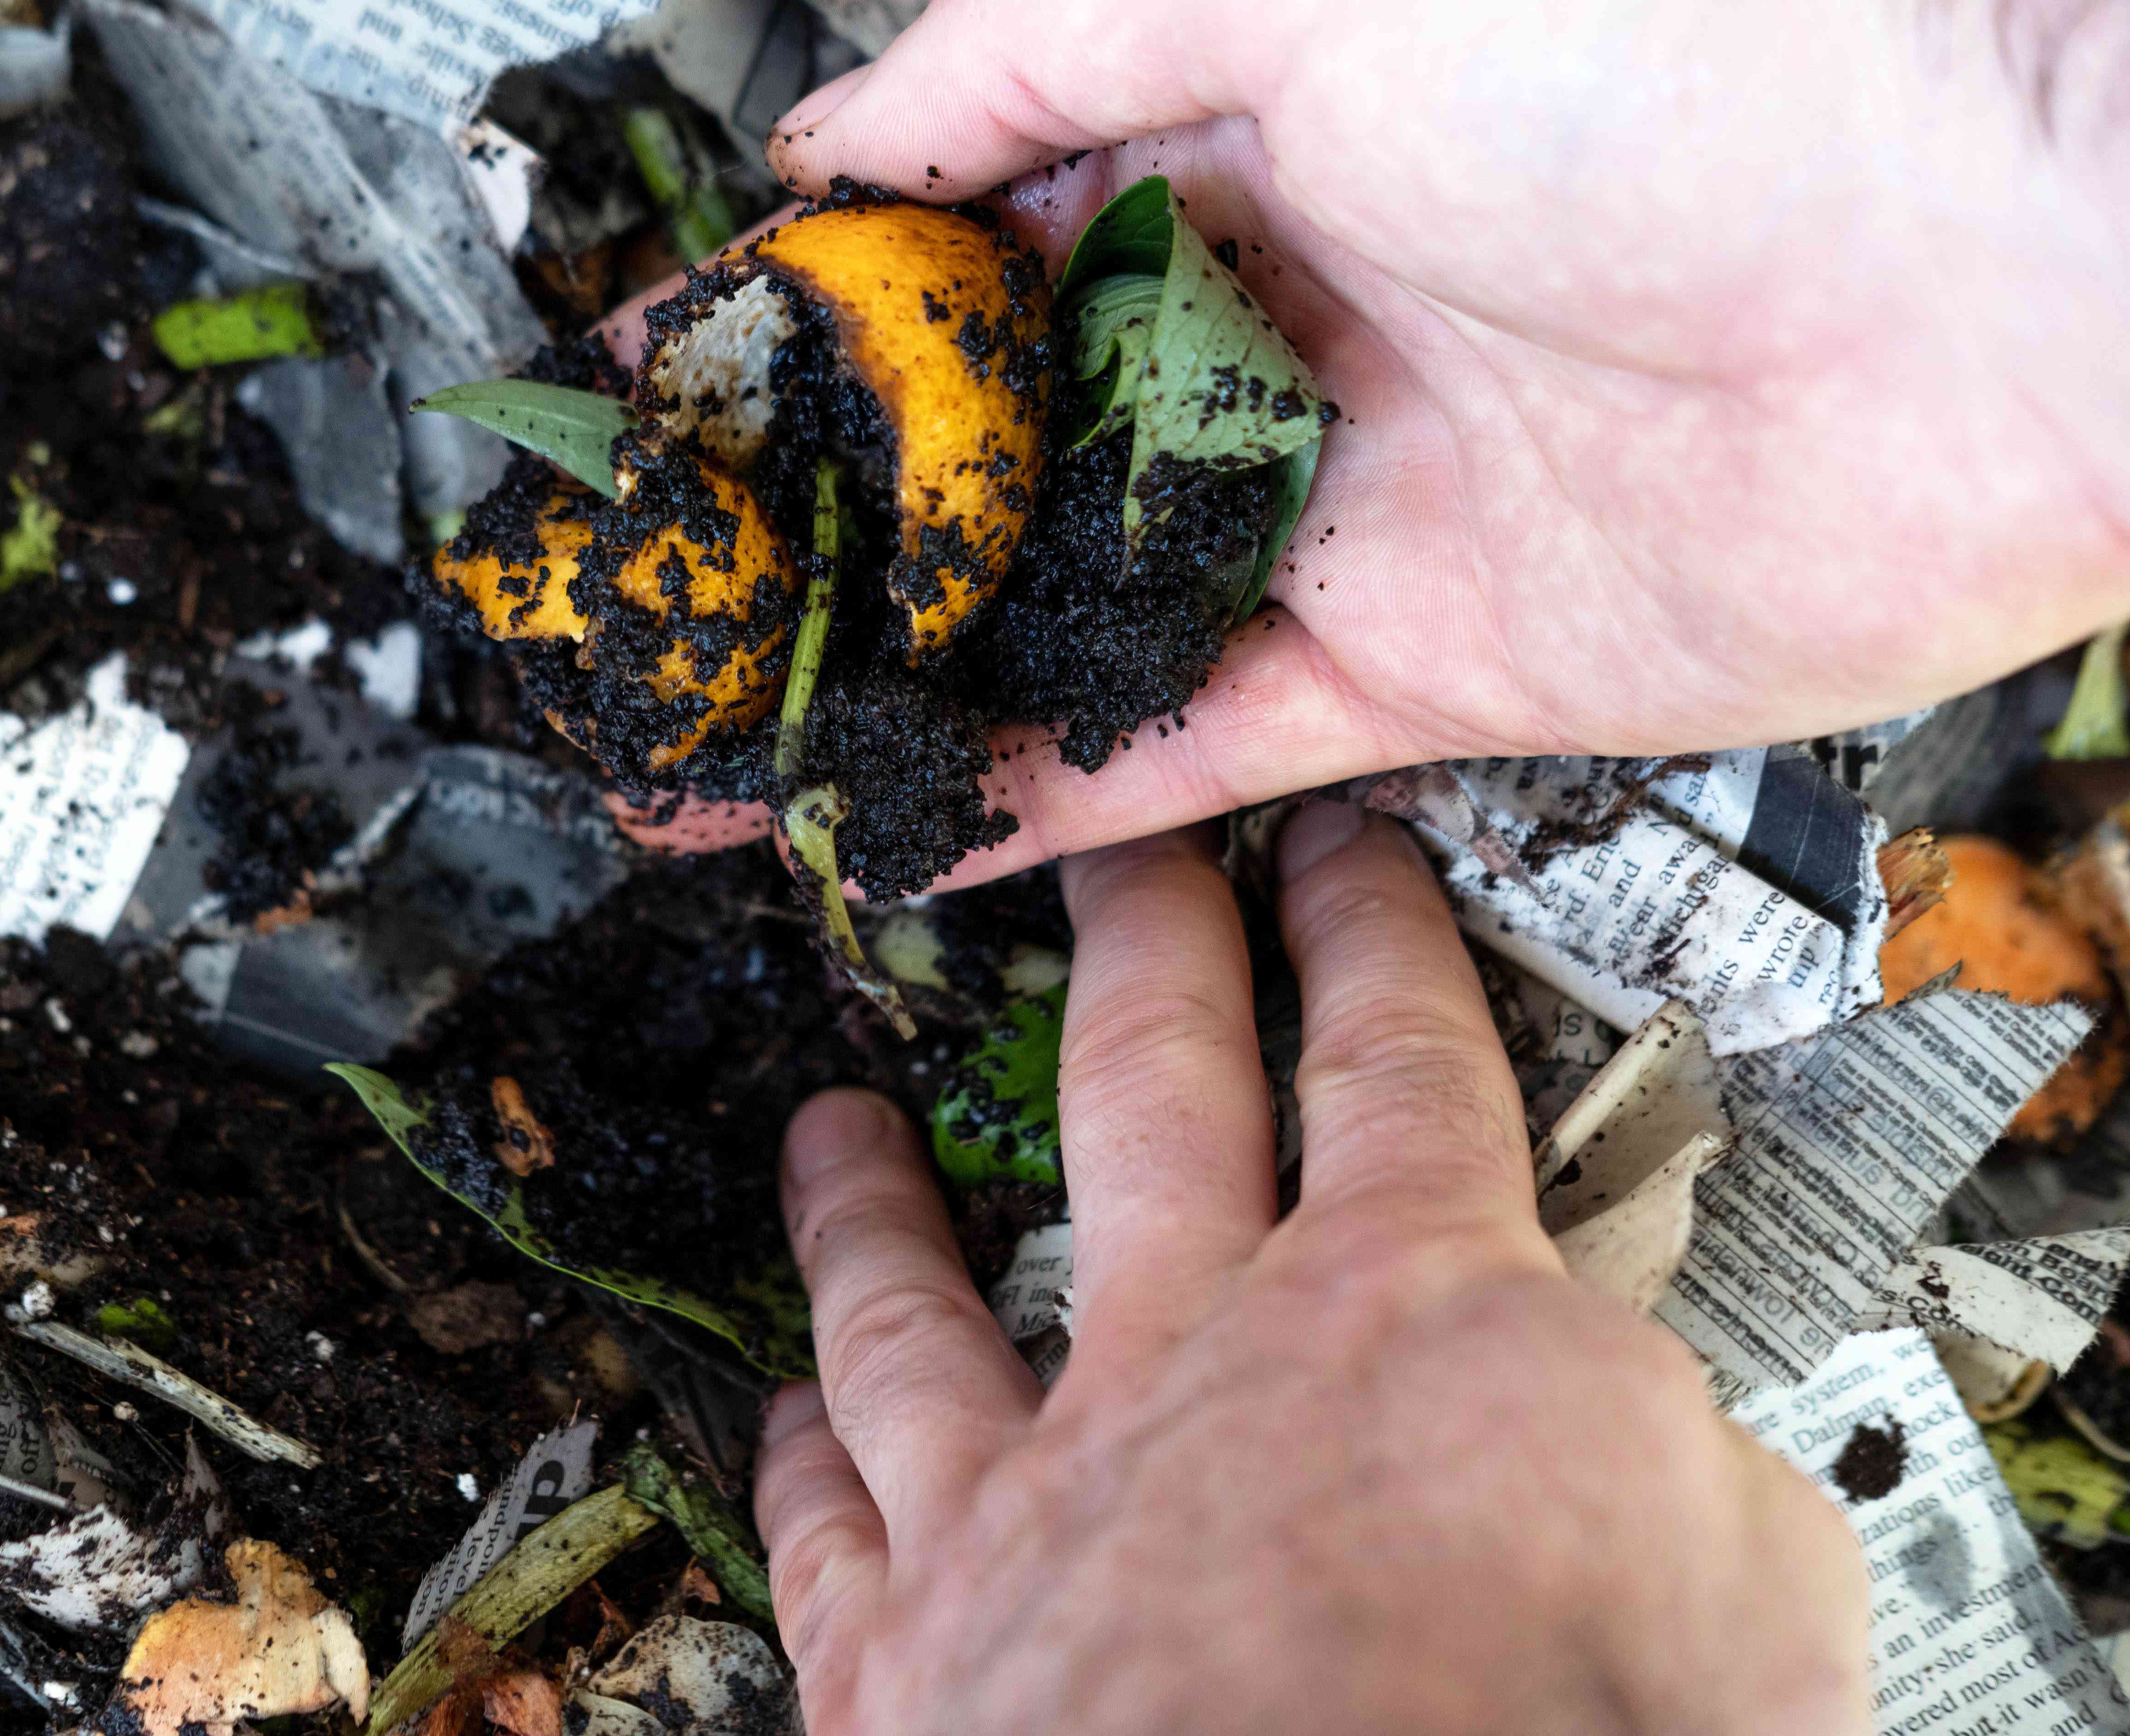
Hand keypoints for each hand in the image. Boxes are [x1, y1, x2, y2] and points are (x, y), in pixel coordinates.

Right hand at [622, 0, 2129, 881]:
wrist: (2009, 267)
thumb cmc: (1701, 38)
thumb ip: (1046, 39)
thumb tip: (837, 134)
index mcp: (1241, 131)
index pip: (950, 241)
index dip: (790, 320)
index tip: (647, 389)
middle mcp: (1273, 323)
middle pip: (986, 452)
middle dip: (810, 525)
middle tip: (644, 596)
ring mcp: (1330, 506)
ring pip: (1055, 612)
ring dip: (881, 678)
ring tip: (707, 741)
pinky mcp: (1410, 666)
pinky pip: (1177, 745)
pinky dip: (1033, 789)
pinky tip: (886, 817)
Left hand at [755, 804, 1867, 1733]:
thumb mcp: (1747, 1583)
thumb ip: (1673, 1460)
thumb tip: (1645, 1446)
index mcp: (1409, 1321)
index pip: (1398, 1063)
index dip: (1374, 942)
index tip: (1341, 867)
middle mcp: (1191, 1369)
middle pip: (1146, 1091)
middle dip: (1137, 954)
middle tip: (1106, 868)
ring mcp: (1030, 1504)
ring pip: (913, 1298)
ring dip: (869, 1205)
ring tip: (835, 1134)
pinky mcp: (911, 1656)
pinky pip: (826, 1522)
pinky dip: (793, 1456)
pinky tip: (776, 1409)